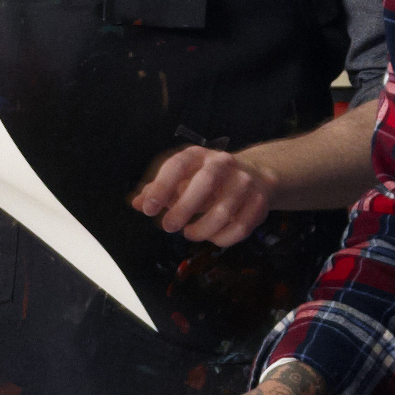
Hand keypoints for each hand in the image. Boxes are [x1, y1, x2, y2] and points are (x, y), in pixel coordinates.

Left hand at [128, 143, 273, 246]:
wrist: (255, 176)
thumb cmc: (208, 180)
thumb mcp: (182, 179)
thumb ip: (158, 191)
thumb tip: (136, 203)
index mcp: (198, 155)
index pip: (178, 165)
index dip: (161, 186)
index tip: (148, 208)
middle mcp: (223, 164)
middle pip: (206, 181)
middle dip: (184, 207)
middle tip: (168, 226)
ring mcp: (244, 182)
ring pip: (225, 210)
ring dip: (202, 228)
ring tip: (190, 233)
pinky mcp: (258, 203)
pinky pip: (241, 227)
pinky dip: (223, 238)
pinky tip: (213, 237)